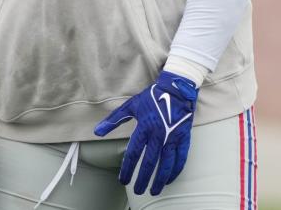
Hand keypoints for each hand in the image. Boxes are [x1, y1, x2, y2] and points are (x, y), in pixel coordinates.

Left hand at [94, 71, 198, 195]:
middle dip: (143, 179)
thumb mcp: (130, 106)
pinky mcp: (184, 137)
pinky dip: (175, 170)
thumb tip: (97, 131)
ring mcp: (172, 137)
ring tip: (154, 190)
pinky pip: (180, 158)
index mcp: (144, 127)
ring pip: (166, 163)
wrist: (176, 89)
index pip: (133, 153)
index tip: (123, 180)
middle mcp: (158, 134)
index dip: (127, 169)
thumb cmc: (151, 97)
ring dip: (159, 179)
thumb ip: (113, 120)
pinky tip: (169, 179)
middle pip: (149, 162)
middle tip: (138, 191)